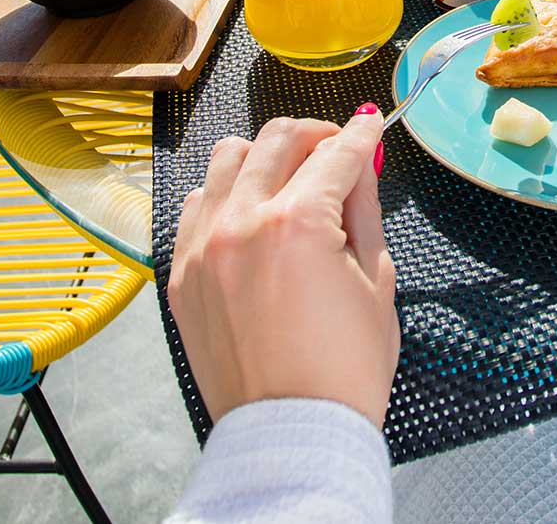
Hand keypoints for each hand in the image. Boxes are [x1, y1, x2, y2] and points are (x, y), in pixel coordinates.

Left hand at [166, 110, 398, 430]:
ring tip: (288, 176)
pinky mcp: (181, 273)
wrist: (291, 432)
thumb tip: (358, 163)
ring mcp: (203, 247)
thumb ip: (363, 208)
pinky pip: (196, 204)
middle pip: (278, 139)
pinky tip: (249, 212)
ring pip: (228, 158)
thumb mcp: (375, 280)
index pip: (336, 153)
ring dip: (264, 156)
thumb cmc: (343, 367)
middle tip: (335, 147)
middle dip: (315, 134)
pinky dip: (225, 194)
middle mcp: (242, 222)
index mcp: (297, 223)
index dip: (360, 133)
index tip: (369, 125)